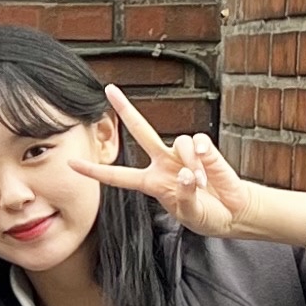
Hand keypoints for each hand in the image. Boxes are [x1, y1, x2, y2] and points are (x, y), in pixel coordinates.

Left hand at [60, 84, 259, 240]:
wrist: (234, 213)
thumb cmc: (207, 216)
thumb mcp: (191, 215)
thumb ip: (185, 196)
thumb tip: (185, 172)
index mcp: (151, 183)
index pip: (118, 177)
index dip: (95, 171)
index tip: (71, 163)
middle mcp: (164, 164)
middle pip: (142, 131)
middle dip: (126, 109)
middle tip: (110, 90)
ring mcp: (183, 155)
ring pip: (179, 142)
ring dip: (190, 163)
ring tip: (200, 184)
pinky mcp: (206, 150)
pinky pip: (199, 143)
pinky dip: (203, 157)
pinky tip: (207, 173)